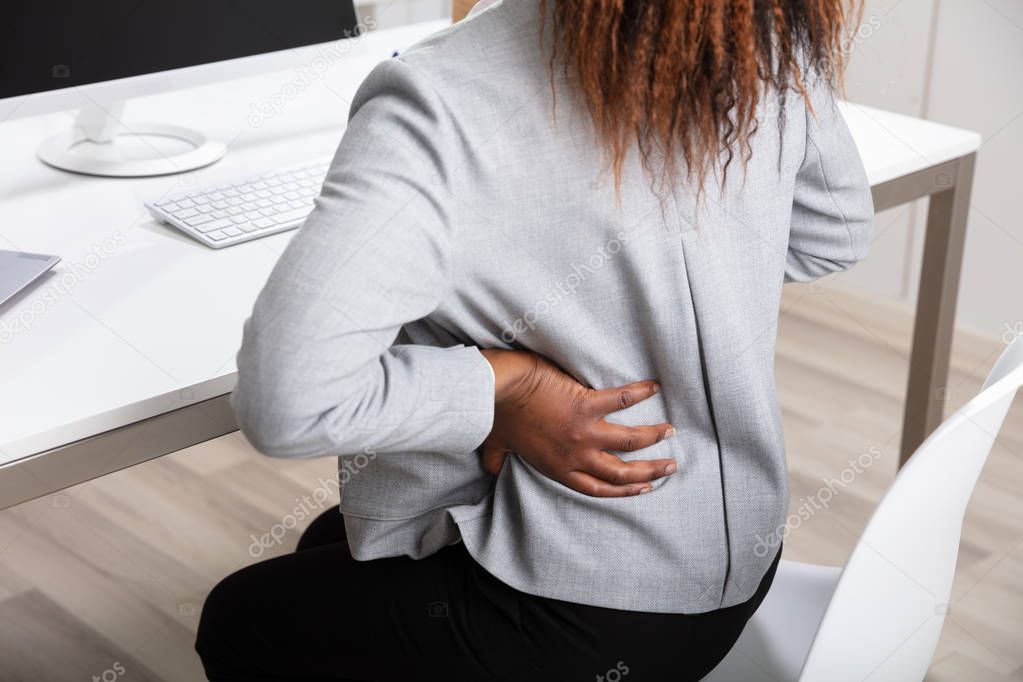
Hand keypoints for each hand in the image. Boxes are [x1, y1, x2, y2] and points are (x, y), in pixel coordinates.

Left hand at [480, 349, 677, 496]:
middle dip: (649, 471)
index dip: (624, 491)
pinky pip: (620, 400)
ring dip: (653, 437)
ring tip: (670, 431)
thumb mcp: (497, 448)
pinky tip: (654, 388)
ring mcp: (583, 432)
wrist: (495, 392)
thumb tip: (492, 470)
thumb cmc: (495, 417)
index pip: (598, 488)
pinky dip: (640, 393)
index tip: (643, 487)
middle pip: (621, 472)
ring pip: (628, 442)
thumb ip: (499, 461)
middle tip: (670, 466)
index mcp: (558, 468)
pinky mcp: (586, 405)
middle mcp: (575, 456)